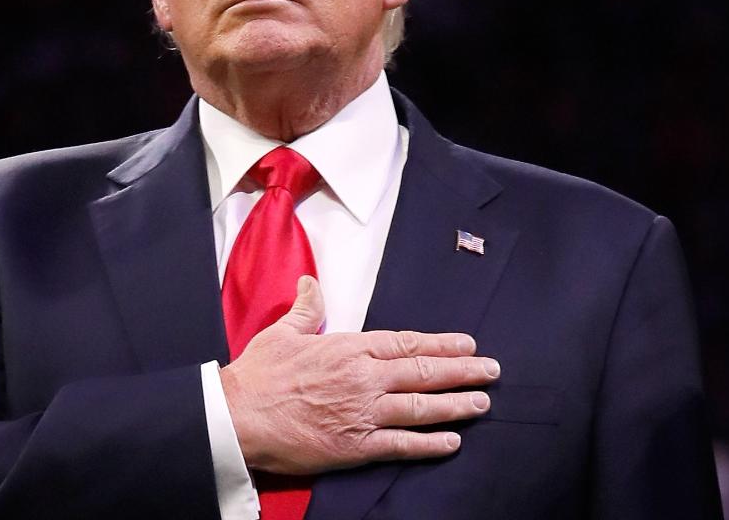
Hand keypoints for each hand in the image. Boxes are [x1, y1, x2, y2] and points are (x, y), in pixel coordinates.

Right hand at [219, 276, 500, 474]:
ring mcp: (363, 412)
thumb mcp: (282, 332)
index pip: (407, 343)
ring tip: (482, 403)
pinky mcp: (355, 445)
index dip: (441, 344)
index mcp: (349, 348)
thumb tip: (310, 283)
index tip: (467, 343)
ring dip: (456, 404)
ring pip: (421, 407)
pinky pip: (402, 444)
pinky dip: (429, 443)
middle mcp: (363, 378)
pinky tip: (452, 441)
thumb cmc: (258, 375)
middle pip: (424, 372)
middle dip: (463, 371)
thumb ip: (306, 308)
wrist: (238, 416)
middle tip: (491, 370)